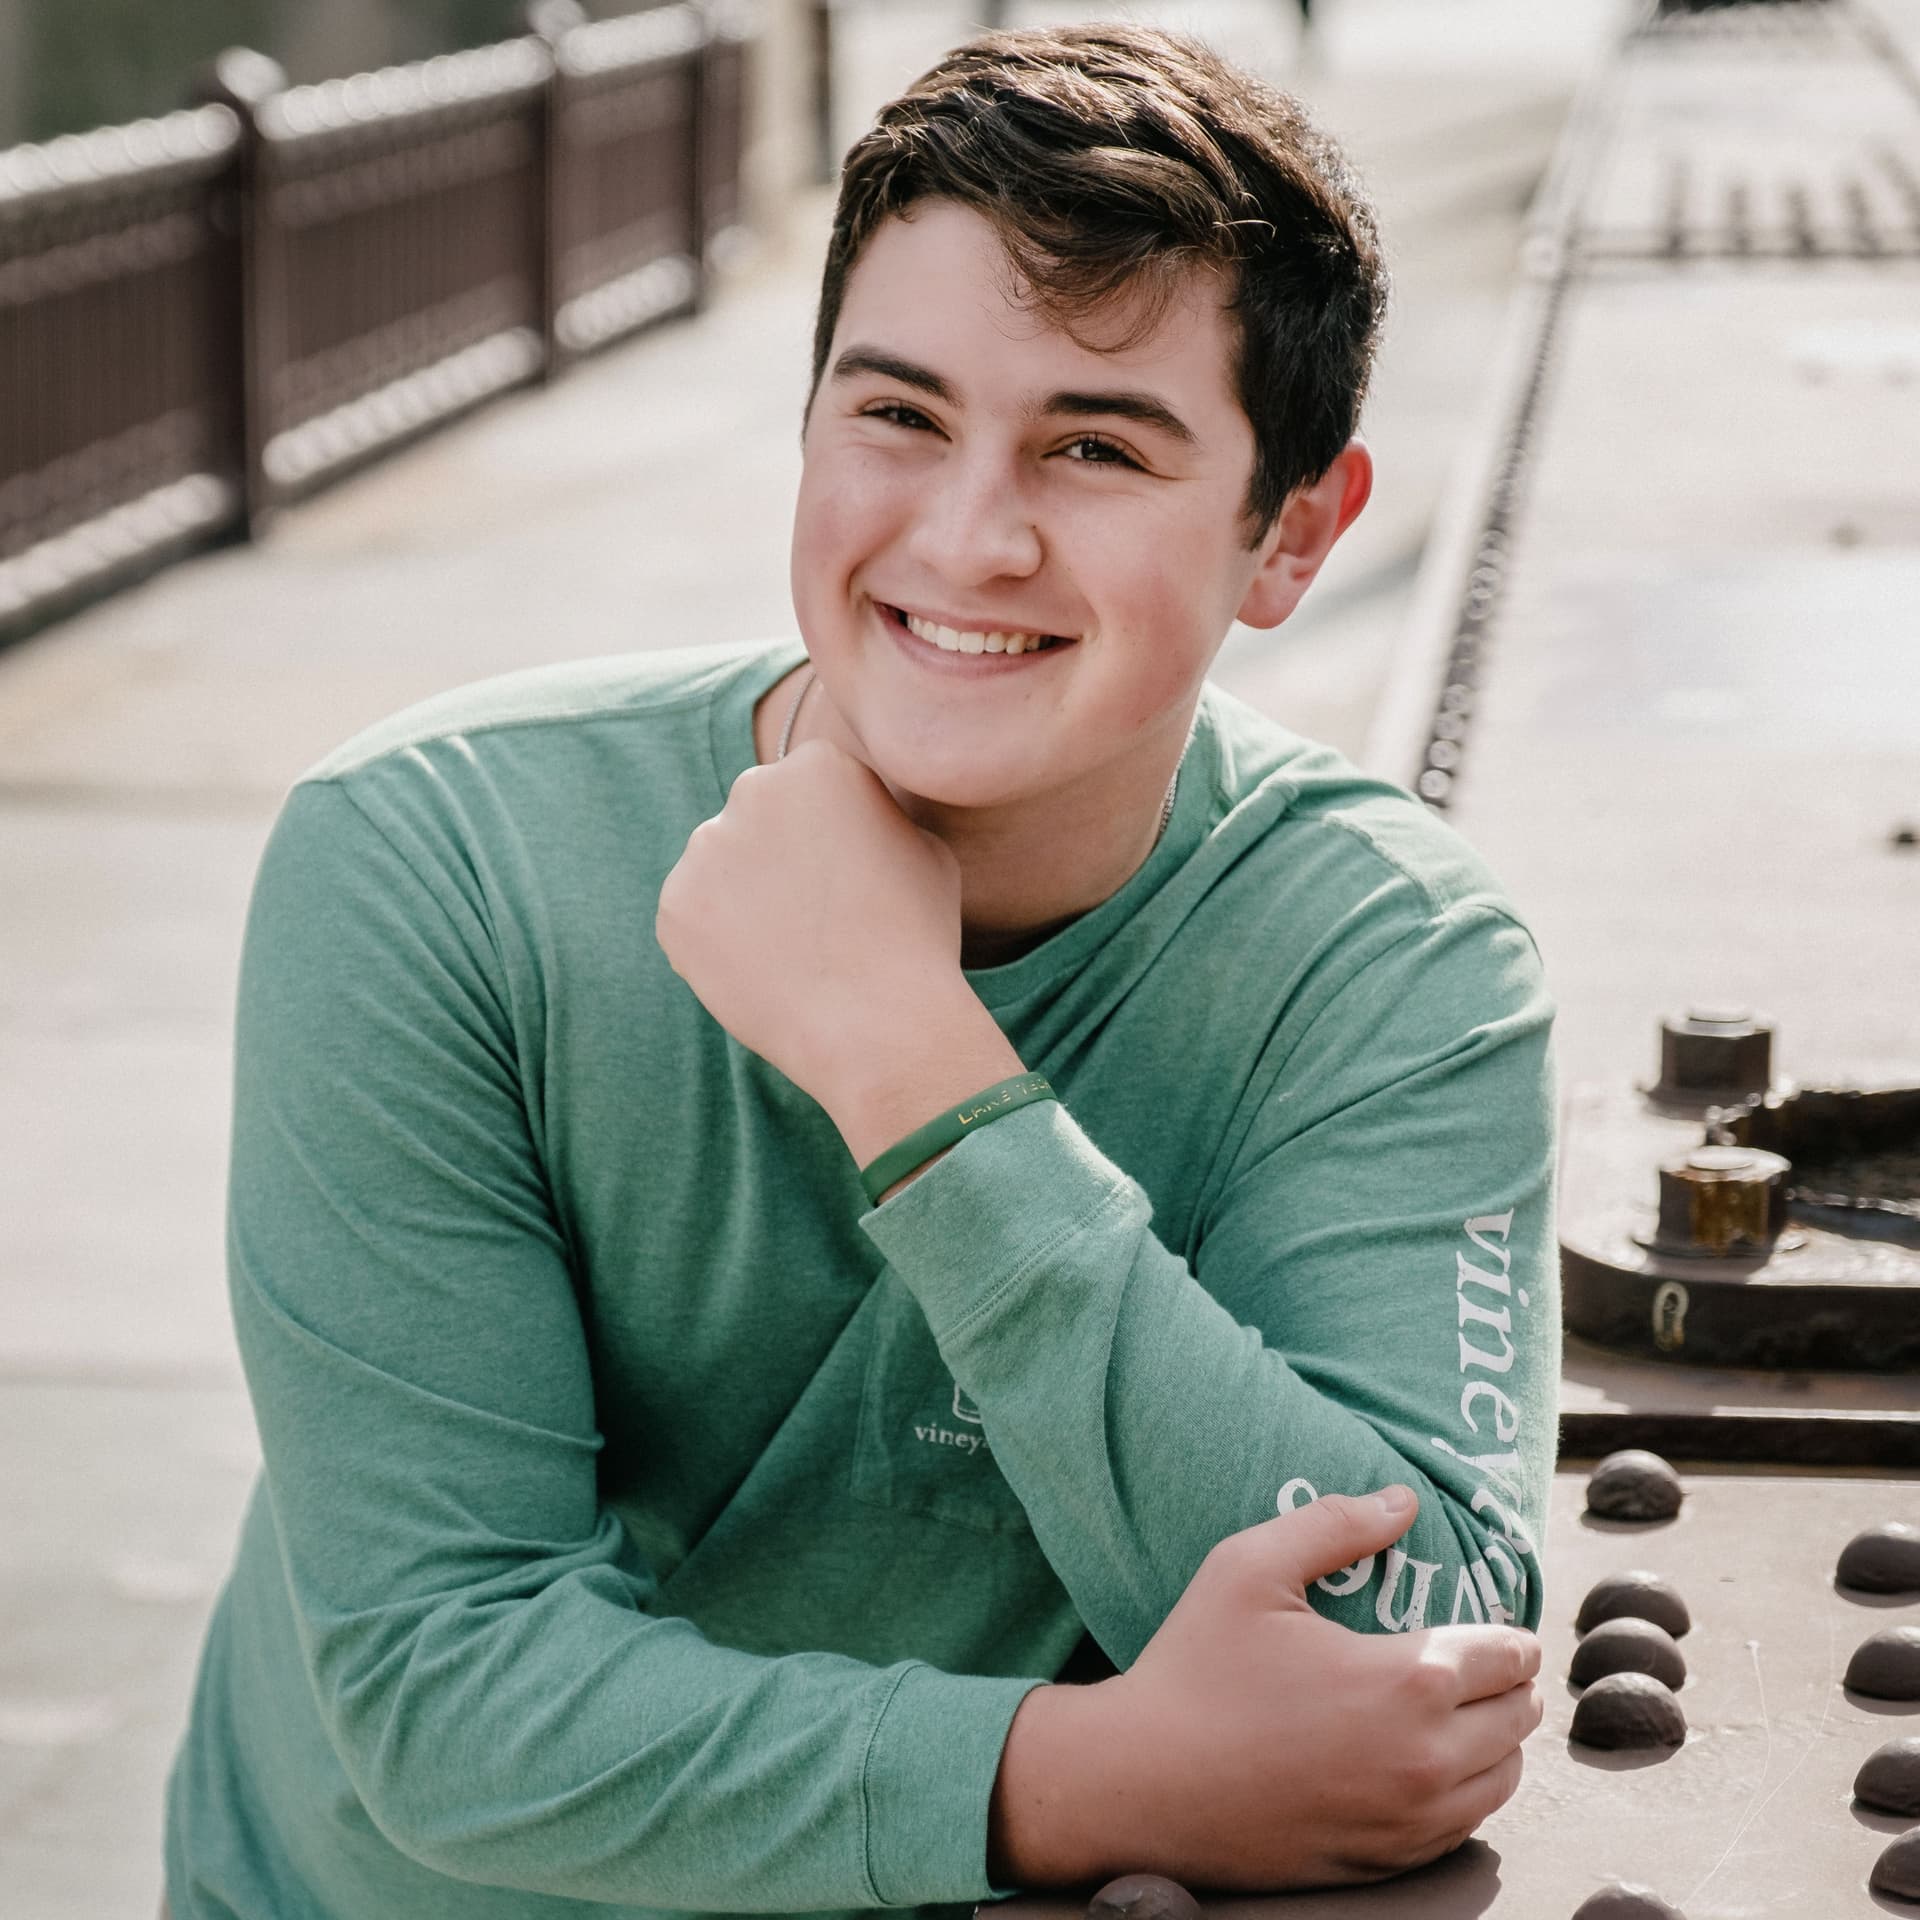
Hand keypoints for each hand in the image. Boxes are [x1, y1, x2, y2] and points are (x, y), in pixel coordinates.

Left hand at [656, 740, 1017, 1151]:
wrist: (875, 1022)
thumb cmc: (915, 938)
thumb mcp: (925, 849)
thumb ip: (875, 816)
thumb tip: (852, 818)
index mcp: (819, 765)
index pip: (808, 787)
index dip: (830, 836)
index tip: (848, 878)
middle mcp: (753, 789)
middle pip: (759, 818)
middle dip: (779, 857)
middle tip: (815, 917)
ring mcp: (705, 848)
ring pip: (722, 867)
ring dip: (745, 898)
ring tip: (793, 951)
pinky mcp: (674, 906)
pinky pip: (694, 918)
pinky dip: (719, 943)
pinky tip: (763, 972)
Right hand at [1034, 1489, 1541, 1889]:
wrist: (1140, 1785)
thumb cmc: (1194, 1669)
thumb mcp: (1248, 1568)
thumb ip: (1332, 1523)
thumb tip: (1403, 1499)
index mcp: (1406, 1681)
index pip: (1508, 1656)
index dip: (1512, 1634)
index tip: (1500, 1625)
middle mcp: (1425, 1760)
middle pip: (1519, 1719)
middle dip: (1512, 1684)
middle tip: (1490, 1663)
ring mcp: (1408, 1822)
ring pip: (1502, 1781)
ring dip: (1498, 1742)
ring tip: (1468, 1713)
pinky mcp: (1385, 1863)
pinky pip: (1462, 1829)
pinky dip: (1466, 1794)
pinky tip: (1433, 1767)